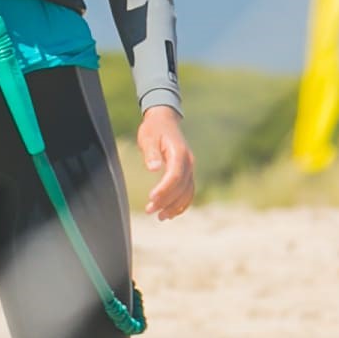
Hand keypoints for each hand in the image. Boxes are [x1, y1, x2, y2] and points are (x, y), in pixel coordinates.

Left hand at [139, 105, 196, 219]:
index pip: (175, 176)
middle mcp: (189, 163)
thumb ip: (151, 153)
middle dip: (167, 201)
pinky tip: (170, 213)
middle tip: (150, 211)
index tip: (151, 199)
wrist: (164, 120)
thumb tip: (153, 168)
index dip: (165, 190)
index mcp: (179, 153)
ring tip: (160, 217)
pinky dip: (181, 204)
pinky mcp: (187, 173)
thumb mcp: (148, 137)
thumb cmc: (154, 129)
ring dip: (175, 207)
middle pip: (181, 187)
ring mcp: (190, 169)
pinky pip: (188, 192)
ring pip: (187, 193)